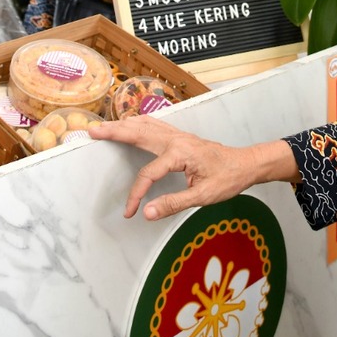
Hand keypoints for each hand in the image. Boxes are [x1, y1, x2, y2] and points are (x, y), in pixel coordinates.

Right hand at [88, 116, 297, 219]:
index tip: (130, 212)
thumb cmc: (228, 179)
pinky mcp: (180, 136)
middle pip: (139, 133)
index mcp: (180, 154)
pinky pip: (153, 125)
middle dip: (114, 132)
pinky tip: (130, 125)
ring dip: (123, 125)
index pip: (148, 174)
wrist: (245, 164)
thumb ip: (173, 203)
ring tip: (103, 127)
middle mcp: (176, 139)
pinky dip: (137, 123)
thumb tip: (147, 212)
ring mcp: (178, 135)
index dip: (136, 194)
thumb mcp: (203, 196)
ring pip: (145, 125)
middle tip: (92, 132)